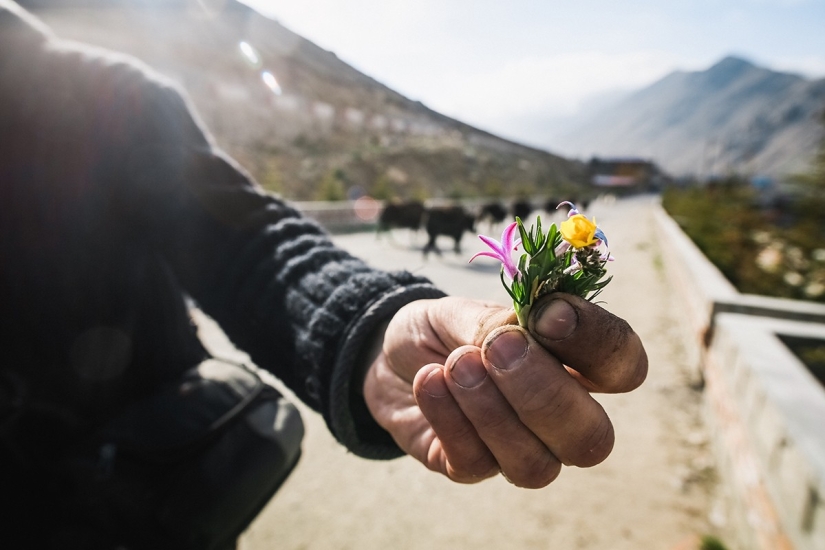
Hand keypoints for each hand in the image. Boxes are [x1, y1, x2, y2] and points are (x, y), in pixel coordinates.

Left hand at [362, 294, 646, 487]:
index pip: (623, 365)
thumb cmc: (442, 331)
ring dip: (491, 409)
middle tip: (496, 347)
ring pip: (534, 464)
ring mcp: (519, 450)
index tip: (548, 315)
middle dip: (543, 392)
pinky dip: (449, 418)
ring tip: (454, 364)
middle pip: (591, 436)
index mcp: (575, 364)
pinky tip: (428, 382)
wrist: (388, 358)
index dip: (596, 343)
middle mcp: (560, 417)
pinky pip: (474, 463)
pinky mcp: (471, 468)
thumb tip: (518, 337)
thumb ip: (494, 322)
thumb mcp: (463, 310)